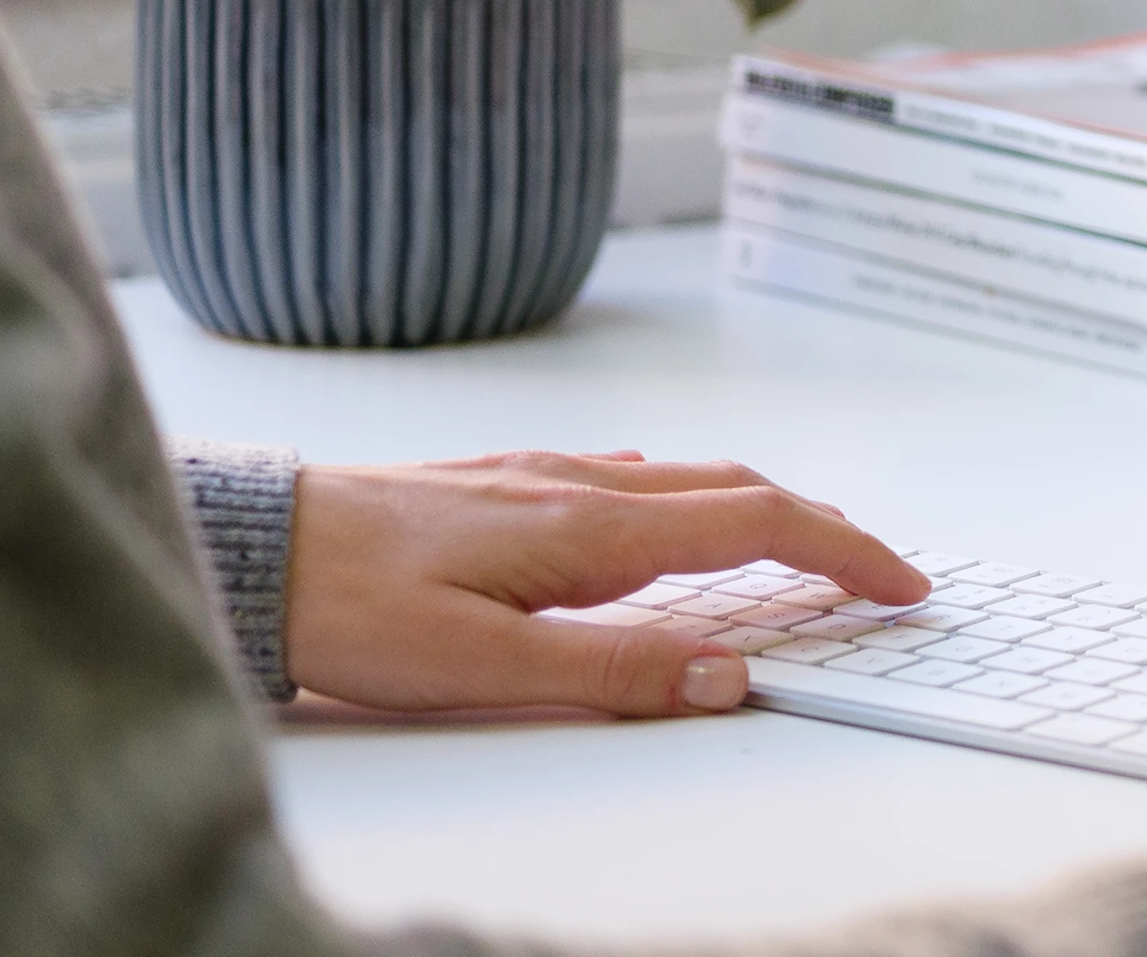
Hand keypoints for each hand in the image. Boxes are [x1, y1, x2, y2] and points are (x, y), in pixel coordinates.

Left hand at [282, 448, 926, 715]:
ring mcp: (536, 472)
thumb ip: (611, 673)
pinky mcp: (494, 478)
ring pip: (683, 477)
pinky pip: (622, 473)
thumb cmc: (346, 608)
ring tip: (792, 545)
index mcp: (591, 529)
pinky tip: (657, 510)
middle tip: (874, 573)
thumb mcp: (482, 669)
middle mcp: (577, 484)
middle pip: (737, 489)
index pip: (757, 528)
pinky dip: (680, 496)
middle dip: (821, 526)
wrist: (244, 544)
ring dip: (757, 506)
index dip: (843, 553)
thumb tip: (732, 674)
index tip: (901, 584)